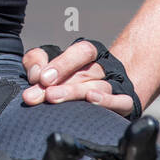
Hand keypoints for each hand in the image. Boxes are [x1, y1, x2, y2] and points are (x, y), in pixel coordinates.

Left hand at [21, 38, 135, 115]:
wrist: (86, 104)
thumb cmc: (60, 82)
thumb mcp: (43, 66)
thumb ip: (36, 62)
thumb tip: (36, 73)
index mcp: (85, 57)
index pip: (82, 52)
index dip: (63, 63)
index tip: (42, 78)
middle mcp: (100, 70)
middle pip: (86, 73)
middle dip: (63, 85)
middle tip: (45, 94)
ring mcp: (113, 88)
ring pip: (100, 86)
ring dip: (77, 93)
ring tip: (56, 99)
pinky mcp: (121, 107)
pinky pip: (123, 101)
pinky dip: (109, 100)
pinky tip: (92, 99)